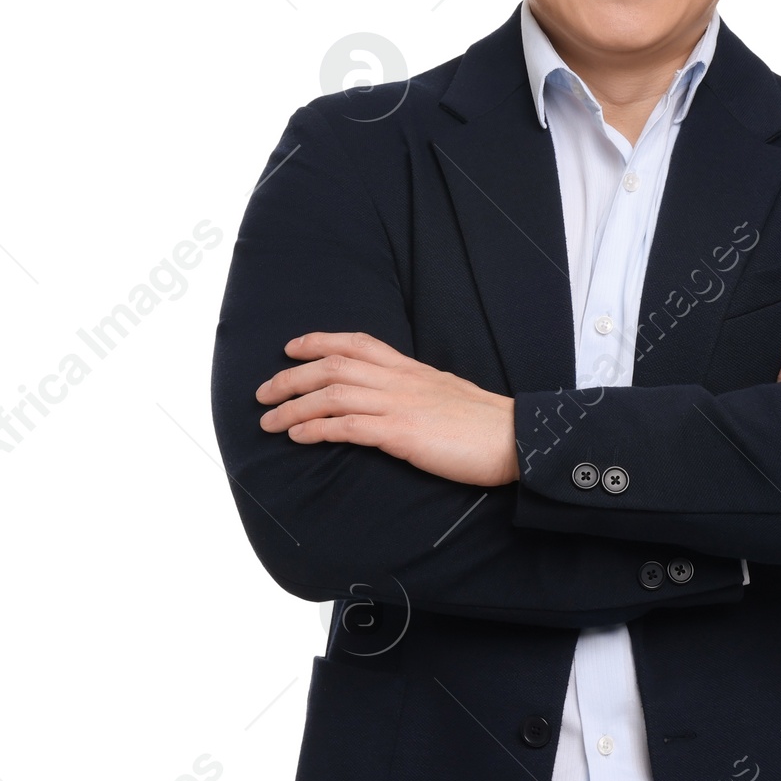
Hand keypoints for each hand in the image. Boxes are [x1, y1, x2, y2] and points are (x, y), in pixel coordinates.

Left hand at [255, 332, 519, 486]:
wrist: (517, 438)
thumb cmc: (486, 424)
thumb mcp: (447, 395)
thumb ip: (418, 392)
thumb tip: (396, 402)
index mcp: (411, 369)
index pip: (357, 343)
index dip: (319, 341)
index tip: (291, 347)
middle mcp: (400, 380)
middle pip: (333, 366)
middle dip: (291, 377)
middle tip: (262, 393)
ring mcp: (400, 405)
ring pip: (332, 394)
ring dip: (293, 406)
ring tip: (268, 422)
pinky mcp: (402, 433)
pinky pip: (348, 426)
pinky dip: (317, 428)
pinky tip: (298, 436)